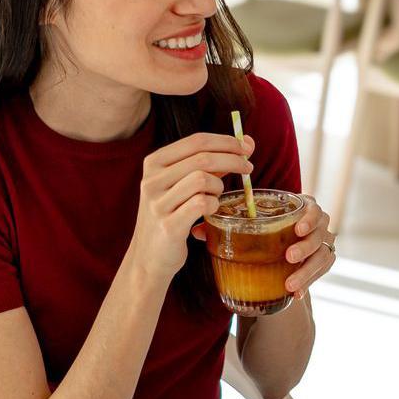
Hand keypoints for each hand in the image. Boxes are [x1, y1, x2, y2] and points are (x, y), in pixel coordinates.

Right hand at [131, 131, 253, 278]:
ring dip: (219, 187)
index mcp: (154, 163)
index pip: (196, 141)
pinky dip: (214, 205)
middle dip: (233, 160)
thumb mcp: (182, 184)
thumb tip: (245, 144)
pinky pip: (202, 204)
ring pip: (203, 179)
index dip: (226, 141)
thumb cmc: (172, 215)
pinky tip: (210, 212)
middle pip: (203, 158)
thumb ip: (208, 165)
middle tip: (248, 168)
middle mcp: (152, 180)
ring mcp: (158, 203)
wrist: (149, 257)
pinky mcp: (168, 225)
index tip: (247, 147)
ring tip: (216, 197)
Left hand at [196, 195, 336, 297]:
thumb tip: (197, 231)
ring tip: (289, 284)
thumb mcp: (246, 229)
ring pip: (323, 256)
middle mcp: (316, 225)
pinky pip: (321, 273)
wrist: (276, 258)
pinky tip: (296, 295)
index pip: (312, 207)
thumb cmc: (259, 235)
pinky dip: (309, 284)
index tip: (297, 229)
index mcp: (298, 208)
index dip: (309, 218)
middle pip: (320, 232)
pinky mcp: (323, 263)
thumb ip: (223, 228)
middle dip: (306, 246)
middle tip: (289, 257)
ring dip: (307, 271)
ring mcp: (322, 244)